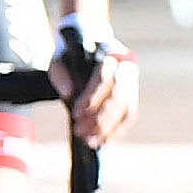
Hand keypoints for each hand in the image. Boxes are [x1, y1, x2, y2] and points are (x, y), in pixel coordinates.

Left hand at [52, 21, 139, 147]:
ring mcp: (132, 82)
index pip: (104, 77)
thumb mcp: (59, 61)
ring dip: (108, 128)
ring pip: (127, 108)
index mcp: (109, 52)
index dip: (92, 98)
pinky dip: (117, 130)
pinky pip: (129, 116)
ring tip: (90, 141)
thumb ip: (60, 75)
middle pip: (120, 96)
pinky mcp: (133, 96)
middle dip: (101, 118)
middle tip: (81, 132)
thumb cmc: (72, 57)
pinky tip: (104, 141)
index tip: (77, 114)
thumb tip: (68, 93)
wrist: (88, 51)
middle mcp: (126, 67)